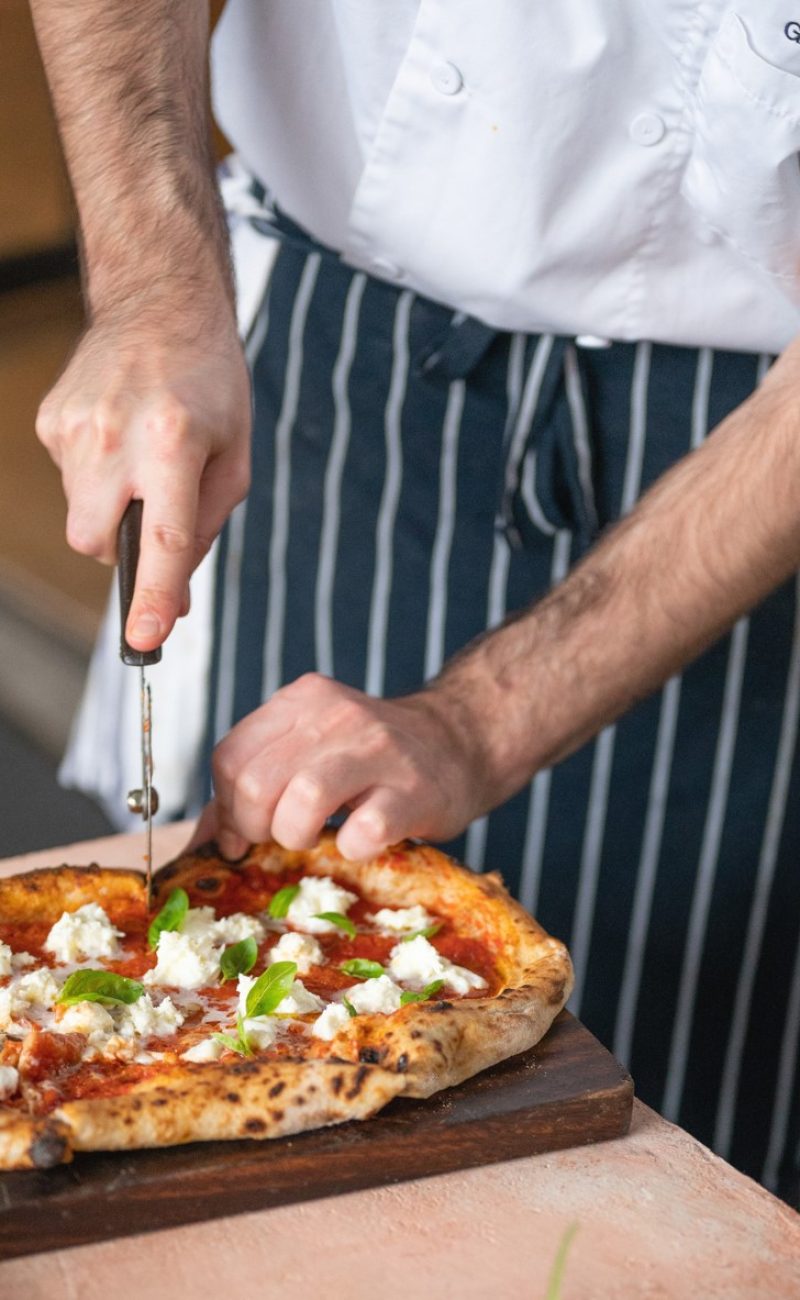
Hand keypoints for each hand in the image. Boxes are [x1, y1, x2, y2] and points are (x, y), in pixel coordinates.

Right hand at [37, 295, 250, 648]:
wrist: (161, 303)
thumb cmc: (211, 385)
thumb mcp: (234, 460)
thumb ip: (205, 532)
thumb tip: (174, 603)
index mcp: (174, 440)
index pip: (161, 536)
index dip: (152, 594)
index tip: (146, 638)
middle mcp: (115, 434)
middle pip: (95, 541)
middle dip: (120, 550)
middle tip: (153, 513)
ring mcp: (74, 426)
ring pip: (79, 516)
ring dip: (111, 508)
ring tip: (142, 457)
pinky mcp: (49, 419)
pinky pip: (68, 481)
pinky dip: (95, 478)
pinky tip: (119, 437)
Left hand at [191, 673, 488, 861]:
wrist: (460, 741)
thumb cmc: (373, 757)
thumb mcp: (311, 748)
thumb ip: (255, 781)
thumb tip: (205, 840)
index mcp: (301, 700)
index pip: (230, 756)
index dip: (226, 807)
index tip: (243, 835)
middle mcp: (336, 715)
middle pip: (256, 782)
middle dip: (255, 828)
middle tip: (278, 839)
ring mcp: (378, 749)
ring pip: (302, 800)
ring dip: (295, 836)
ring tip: (314, 839)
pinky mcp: (414, 791)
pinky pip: (363, 831)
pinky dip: (351, 848)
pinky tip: (360, 841)